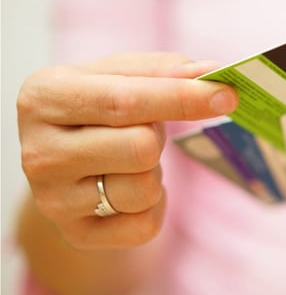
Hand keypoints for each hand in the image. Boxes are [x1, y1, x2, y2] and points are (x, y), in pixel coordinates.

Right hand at [17, 53, 237, 248]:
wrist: (62, 160)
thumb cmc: (97, 108)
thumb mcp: (119, 75)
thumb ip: (165, 70)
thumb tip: (212, 73)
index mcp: (45, 98)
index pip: (125, 102)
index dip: (181, 98)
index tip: (227, 97)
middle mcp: (39, 152)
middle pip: (141, 148)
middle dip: (158, 136)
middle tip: (144, 130)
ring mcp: (53, 200)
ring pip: (145, 189)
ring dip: (154, 172)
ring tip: (129, 160)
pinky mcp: (78, 234)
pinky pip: (146, 224)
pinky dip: (154, 205)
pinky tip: (129, 188)